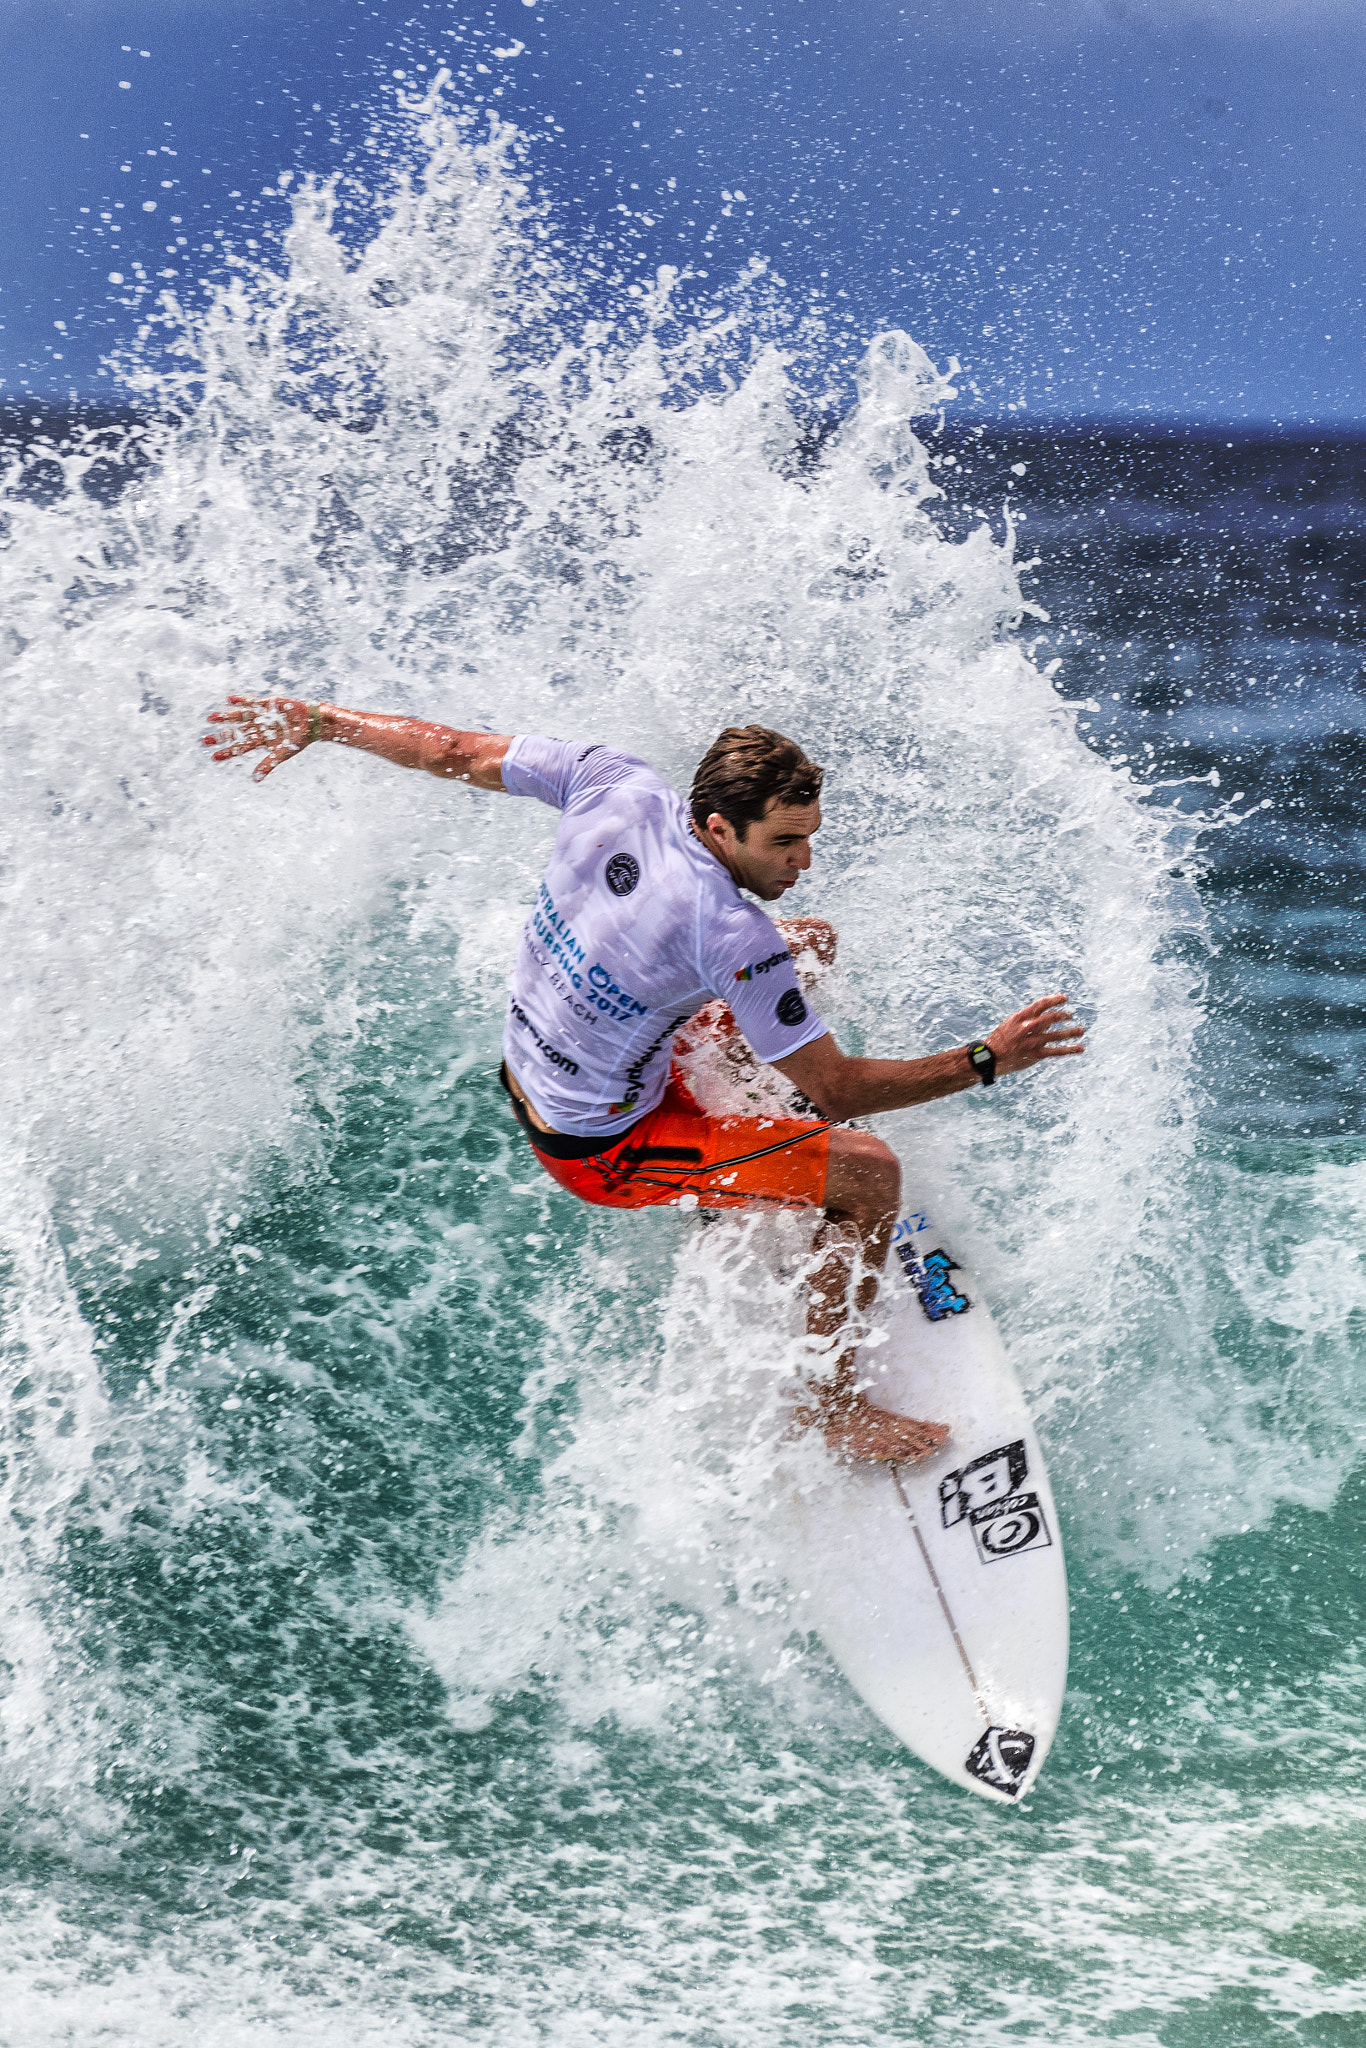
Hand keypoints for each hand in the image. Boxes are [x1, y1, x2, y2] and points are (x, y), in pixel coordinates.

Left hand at [202, 694, 317, 781]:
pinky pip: (251, 702)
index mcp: (261, 741)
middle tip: (205, 741)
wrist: (312, 723)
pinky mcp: (268, 704)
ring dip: (226, 717)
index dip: (227, 752)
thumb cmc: (299, 740)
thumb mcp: (283, 754)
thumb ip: (268, 764)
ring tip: (210, 718)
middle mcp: (258, 728)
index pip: (240, 748)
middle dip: (221, 736)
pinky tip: (228, 699)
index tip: (213, 757)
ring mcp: (261, 716)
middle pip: (236, 733)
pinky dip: (241, 701)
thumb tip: (255, 780)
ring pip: (240, 717)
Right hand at [988, 993, 1084, 1075]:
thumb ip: (1029, 1020)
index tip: (1065, 998)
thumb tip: (1048, 1019)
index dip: (1055, 999)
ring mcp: (1032, 1041)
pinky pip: (1056, 1051)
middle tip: (1070, 1016)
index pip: (1042, 1004)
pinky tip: (1080, 1048)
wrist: (991, 1058)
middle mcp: (1028, 1027)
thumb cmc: (1001, 1039)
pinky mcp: (1036, 1054)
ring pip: (1057, 1035)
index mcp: (1021, 1017)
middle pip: (1052, 1017)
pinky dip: (1070, 1050)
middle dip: (1064, 1015)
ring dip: (1071, 1032)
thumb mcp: (1011, 1024)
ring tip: (1081, 1030)